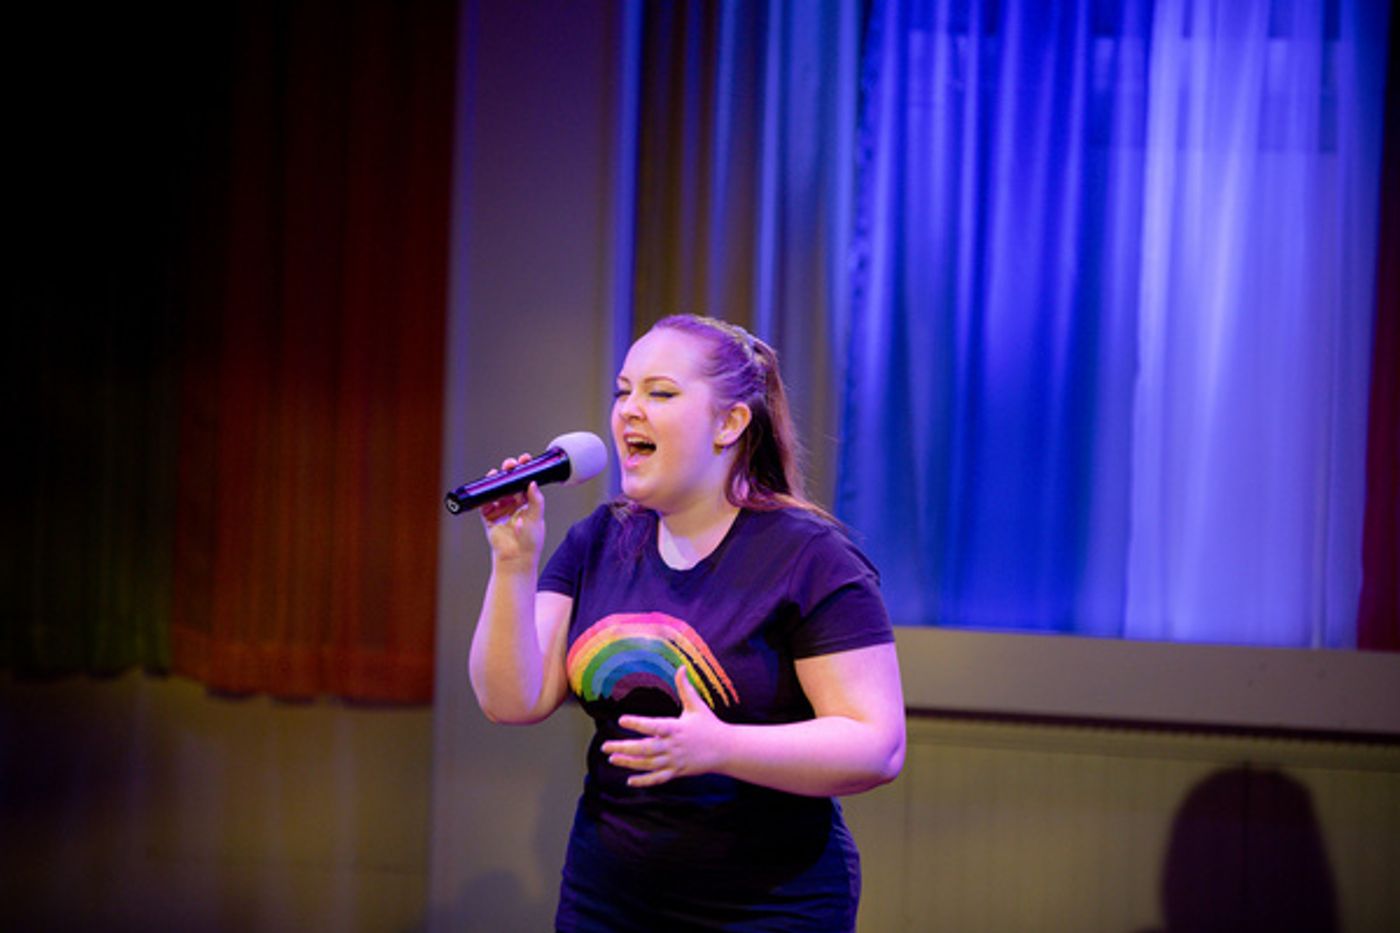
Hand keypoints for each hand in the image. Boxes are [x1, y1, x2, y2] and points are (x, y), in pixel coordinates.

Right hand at [479, 454, 545, 567]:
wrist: (516, 557)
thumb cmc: (530, 541)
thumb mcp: (537, 517)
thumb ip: (536, 500)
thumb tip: (533, 483)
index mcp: (528, 503)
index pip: (525, 482)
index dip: (524, 470)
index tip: (525, 460)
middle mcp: (514, 504)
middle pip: (510, 483)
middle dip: (509, 471)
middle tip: (510, 464)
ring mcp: (501, 510)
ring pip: (497, 490)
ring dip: (496, 480)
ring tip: (497, 473)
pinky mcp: (489, 517)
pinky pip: (484, 503)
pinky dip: (484, 495)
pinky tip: (488, 487)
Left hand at [602, 668, 728, 787]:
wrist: (726, 749)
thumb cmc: (709, 724)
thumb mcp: (697, 705)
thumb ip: (685, 687)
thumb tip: (681, 667)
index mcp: (676, 728)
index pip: (653, 726)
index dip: (637, 723)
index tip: (621, 719)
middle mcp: (673, 746)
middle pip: (645, 748)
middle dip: (624, 747)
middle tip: (604, 746)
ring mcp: (674, 760)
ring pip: (648, 764)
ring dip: (629, 762)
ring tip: (612, 758)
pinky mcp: (677, 771)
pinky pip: (658, 778)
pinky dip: (644, 782)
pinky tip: (629, 782)